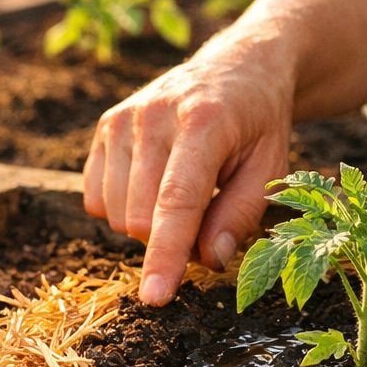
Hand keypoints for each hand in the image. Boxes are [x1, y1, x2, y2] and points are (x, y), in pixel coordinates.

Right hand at [83, 27, 295, 305]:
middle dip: (173, 240)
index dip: (165, 255)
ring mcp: (123, 118)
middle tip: (210, 216)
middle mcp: (153, 115)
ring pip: (115, 215)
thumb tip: (207, 260)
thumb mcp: (271, 169)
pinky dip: (125, 208)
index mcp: (204, 122)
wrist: (240, 68)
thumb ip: (240, 215)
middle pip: (141, 218)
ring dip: (150, 225)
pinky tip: (156, 182)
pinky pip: (96, 200)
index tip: (155, 297)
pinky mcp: (104, 126)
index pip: (176, 201)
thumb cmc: (259, 126)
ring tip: (187, 191)